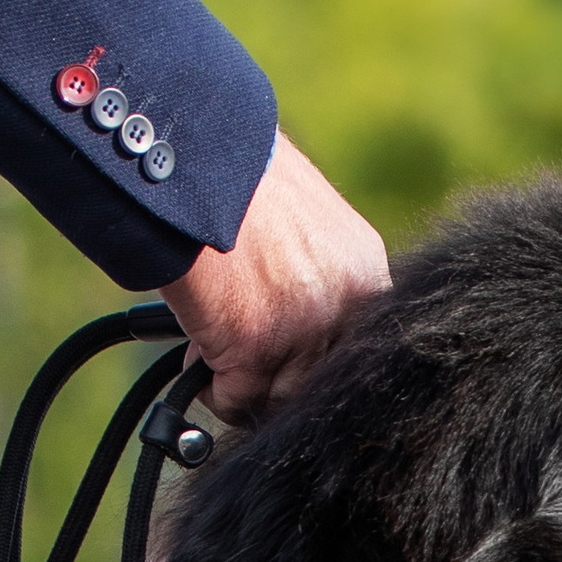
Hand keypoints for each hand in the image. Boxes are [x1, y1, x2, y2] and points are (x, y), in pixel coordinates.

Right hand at [162, 131, 389, 416]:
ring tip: (217, 337)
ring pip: (278, 398)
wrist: (196, 161)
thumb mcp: (308, 220)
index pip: (355, 347)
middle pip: (319, 383)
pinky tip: (200, 344)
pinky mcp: (255, 351)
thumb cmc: (239, 179)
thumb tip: (300, 321)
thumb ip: (319, 273)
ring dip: (243, 381)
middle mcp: (345, 307)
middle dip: (279, 375)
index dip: (317, 357)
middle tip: (245, 347)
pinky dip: (210, 385)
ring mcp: (304, 332)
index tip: (290, 355)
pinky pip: (233, 401)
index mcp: (365, 272)